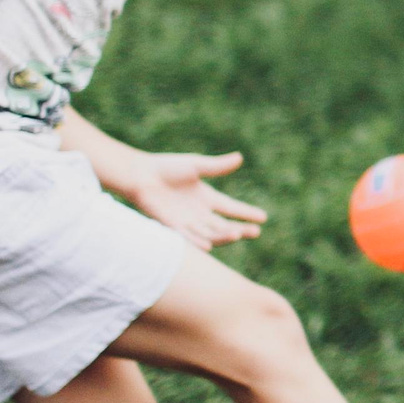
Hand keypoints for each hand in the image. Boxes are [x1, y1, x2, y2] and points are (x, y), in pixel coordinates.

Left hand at [124, 151, 267, 249]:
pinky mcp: (172, 227)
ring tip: (237, 234)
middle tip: (255, 231)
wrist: (140, 175)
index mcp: (207, 197)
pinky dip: (198, 242)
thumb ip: (217, 166)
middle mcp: (199, 213)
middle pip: (224, 225)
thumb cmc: (167, 167)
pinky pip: (188, 238)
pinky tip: (210, 244)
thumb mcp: (196, 165)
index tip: (263, 217)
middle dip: (241, 229)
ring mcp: (187, 221)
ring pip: (210, 233)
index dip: (246, 213)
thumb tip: (239, 158)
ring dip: (224, 235)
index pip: (231, 208)